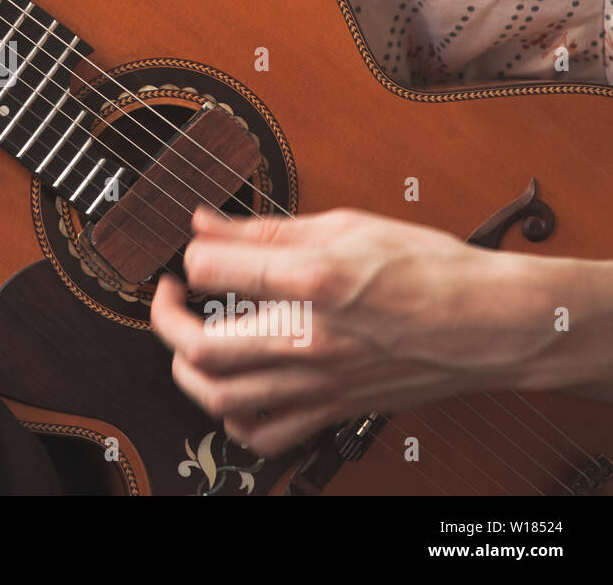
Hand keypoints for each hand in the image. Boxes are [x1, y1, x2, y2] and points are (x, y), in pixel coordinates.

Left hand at [150, 206, 595, 456]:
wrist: (490, 323)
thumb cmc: (428, 267)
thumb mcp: (346, 225)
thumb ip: (266, 229)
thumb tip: (205, 223)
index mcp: (314, 278)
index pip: (211, 269)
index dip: (192, 255)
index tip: (197, 251)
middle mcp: (310, 336)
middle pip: (200, 347)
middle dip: (167, 319)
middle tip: (171, 297)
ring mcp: (320, 381)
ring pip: (220, 398)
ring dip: (188, 369)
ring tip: (191, 341)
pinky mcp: (332, 408)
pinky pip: (263, 434)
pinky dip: (232, 417)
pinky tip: (234, 387)